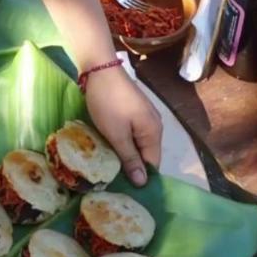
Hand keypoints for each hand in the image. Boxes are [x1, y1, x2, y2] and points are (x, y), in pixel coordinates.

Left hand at [85, 67, 161, 186]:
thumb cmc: (108, 103)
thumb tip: (143, 183)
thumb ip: (130, 158)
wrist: (100, 69)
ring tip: (108, 164)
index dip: (139, 177)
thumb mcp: (117, 135)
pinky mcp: (135, 110)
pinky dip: (124, 141)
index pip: (152, 164)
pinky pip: (133, 133)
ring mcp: (146, 116)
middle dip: (131, 166)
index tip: (121, 187)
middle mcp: (155, 125)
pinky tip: (111, 145)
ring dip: (126, 153)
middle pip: (146, 154)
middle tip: (111, 178)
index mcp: (154, 132)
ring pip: (138, 143)